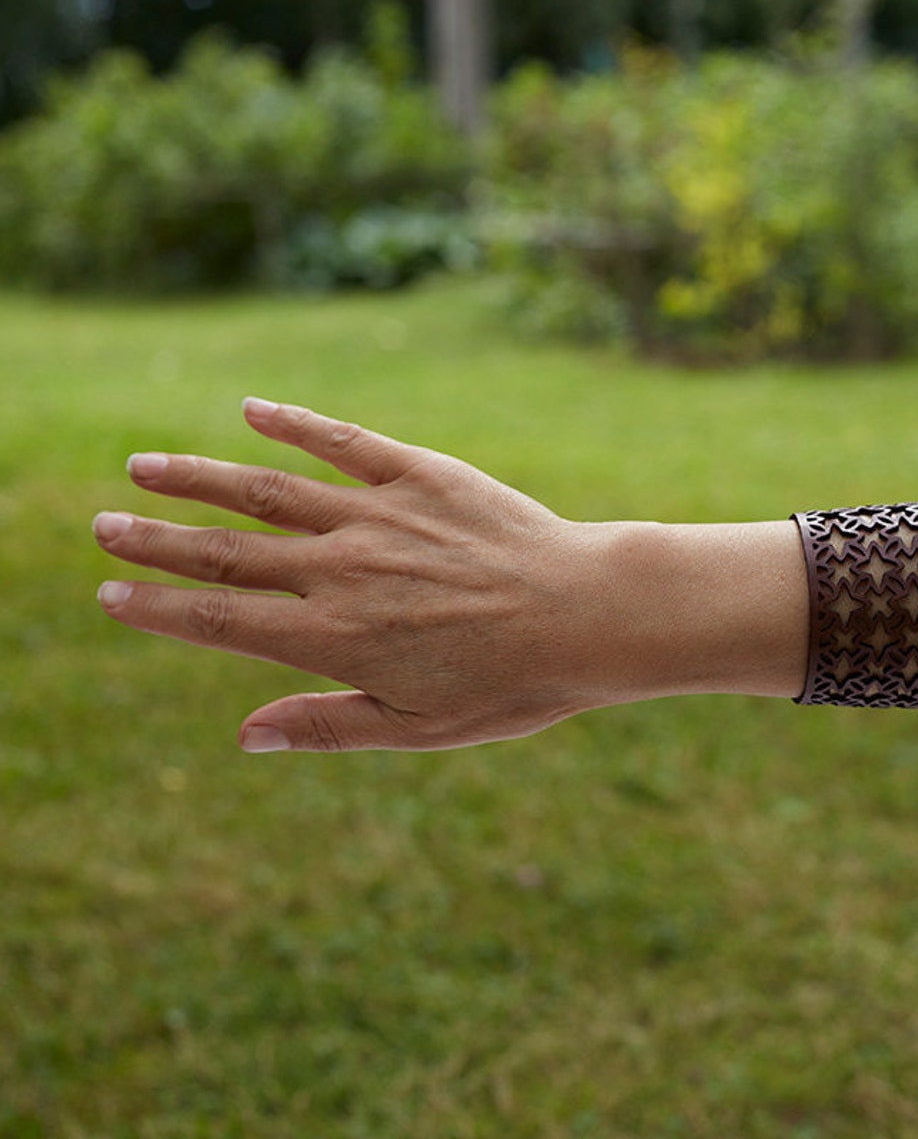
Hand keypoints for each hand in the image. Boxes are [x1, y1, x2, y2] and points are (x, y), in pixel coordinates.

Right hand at [94, 399, 603, 751]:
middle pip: (228, 550)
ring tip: (144, 467)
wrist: (588, 613)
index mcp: (337, 638)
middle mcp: (343, 570)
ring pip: (267, 489)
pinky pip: (341, 440)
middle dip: (157, 538)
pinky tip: (251, 408)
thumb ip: (328, 725)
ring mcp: (379, 515)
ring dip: (199, 477)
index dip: (160, 607)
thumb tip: (243, 738)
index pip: (223, 619)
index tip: (110, 593)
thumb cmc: (512, 683)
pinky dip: (292, 422)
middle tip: (101, 524)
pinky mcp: (420, 473)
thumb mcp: (419, 726)